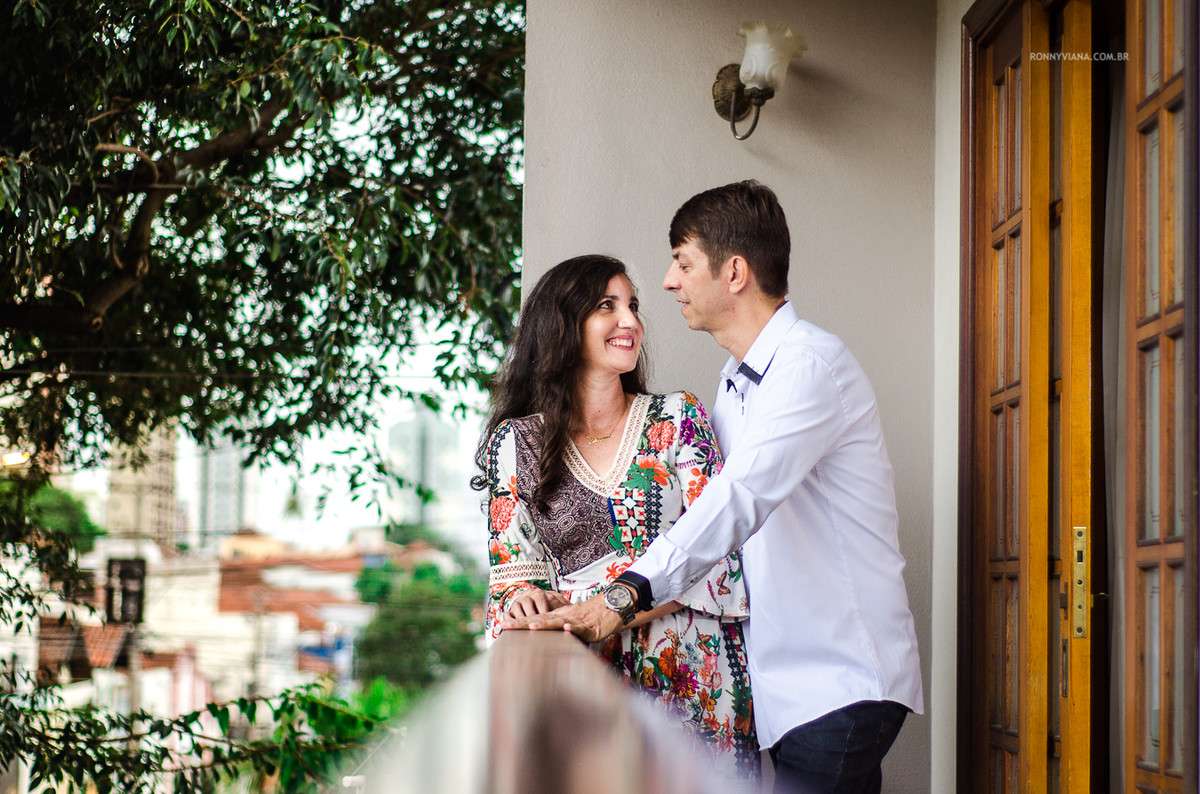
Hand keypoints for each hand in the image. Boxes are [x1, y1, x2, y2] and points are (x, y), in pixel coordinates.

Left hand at [498, 593, 624, 642]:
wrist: (607, 610)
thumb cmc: (585, 619)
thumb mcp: (566, 625)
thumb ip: (554, 632)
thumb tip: (539, 642)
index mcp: (555, 619)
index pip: (534, 620)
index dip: (518, 623)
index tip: (503, 625)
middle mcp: (561, 618)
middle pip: (540, 619)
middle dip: (523, 623)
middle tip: (507, 625)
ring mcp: (573, 621)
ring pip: (557, 621)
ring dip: (544, 623)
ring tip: (531, 625)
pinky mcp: (587, 627)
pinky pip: (579, 627)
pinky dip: (573, 627)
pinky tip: (566, 628)